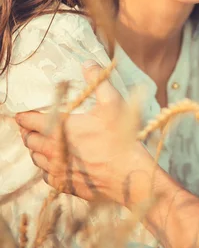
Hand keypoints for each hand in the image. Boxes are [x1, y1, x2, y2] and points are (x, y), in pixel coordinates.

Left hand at [16, 62, 153, 205]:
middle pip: (30, 140)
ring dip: (36, 149)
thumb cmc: (120, 136)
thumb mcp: (112, 102)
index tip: (20, 114)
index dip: (24, 117)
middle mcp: (54, 150)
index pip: (32, 121)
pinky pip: (47, 176)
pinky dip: (47, 167)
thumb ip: (97, 80)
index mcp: (61, 128)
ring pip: (36, 159)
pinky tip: (54, 162)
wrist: (129, 174)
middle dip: (28, 132)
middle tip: (29, 126)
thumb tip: (87, 63)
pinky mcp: (66, 185)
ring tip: (40, 143)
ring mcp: (59, 170)